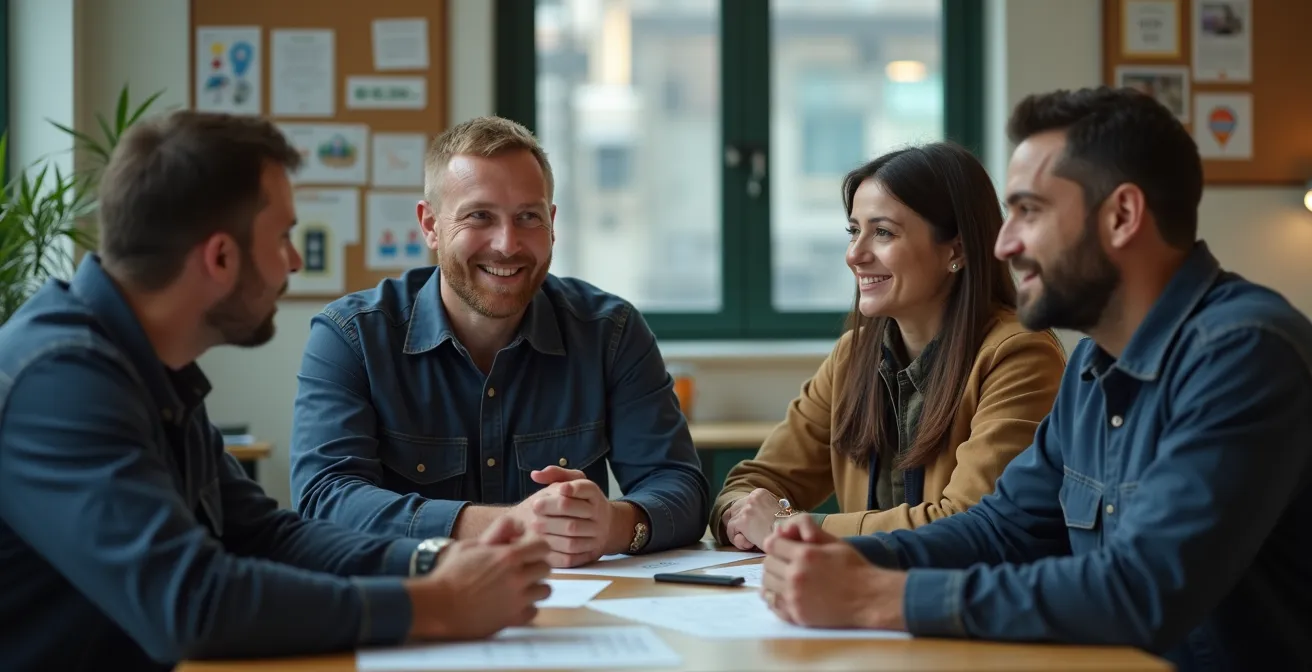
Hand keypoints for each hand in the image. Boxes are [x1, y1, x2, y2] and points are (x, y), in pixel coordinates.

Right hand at [405, 516, 551, 640]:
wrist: (438, 605)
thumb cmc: (450, 573)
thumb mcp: (471, 545)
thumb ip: (497, 535)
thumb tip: (518, 528)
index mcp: (509, 556)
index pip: (543, 546)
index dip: (536, 547)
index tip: (527, 551)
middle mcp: (517, 577)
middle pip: (545, 568)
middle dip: (534, 566)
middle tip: (520, 570)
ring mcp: (517, 599)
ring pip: (544, 591)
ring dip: (533, 587)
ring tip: (517, 588)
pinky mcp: (512, 619)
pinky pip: (534, 611)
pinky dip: (526, 608)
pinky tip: (511, 604)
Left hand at [510, 467, 613, 566]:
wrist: (606, 527)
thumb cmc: (581, 502)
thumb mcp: (574, 482)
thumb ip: (556, 474)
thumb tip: (535, 474)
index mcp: (594, 495)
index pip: (586, 489)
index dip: (571, 488)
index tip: (556, 489)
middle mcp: (598, 514)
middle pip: (575, 512)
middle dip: (552, 508)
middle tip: (534, 507)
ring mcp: (596, 535)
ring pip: (573, 534)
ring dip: (551, 529)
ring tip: (534, 525)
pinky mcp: (591, 552)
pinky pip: (573, 554)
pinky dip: (557, 549)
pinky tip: (543, 542)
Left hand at [722, 488, 783, 550]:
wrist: (788, 536)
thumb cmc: (784, 529)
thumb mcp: (774, 511)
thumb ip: (760, 511)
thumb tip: (748, 519)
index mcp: (760, 493)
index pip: (741, 504)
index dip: (741, 517)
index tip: (748, 528)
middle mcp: (752, 498)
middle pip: (732, 511)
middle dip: (736, 525)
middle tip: (745, 536)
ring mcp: (747, 509)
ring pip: (731, 523)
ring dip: (738, 535)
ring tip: (751, 541)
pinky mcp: (743, 520)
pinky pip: (731, 532)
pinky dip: (738, 541)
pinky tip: (750, 543)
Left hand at [759, 515, 906, 630]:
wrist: (869, 599)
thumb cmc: (854, 568)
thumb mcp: (834, 542)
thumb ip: (809, 533)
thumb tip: (783, 528)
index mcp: (804, 555)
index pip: (772, 544)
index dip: (777, 544)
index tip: (783, 548)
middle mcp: (795, 575)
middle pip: (767, 564)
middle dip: (776, 561)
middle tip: (787, 563)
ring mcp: (794, 597)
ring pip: (767, 584)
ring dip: (774, 579)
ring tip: (786, 579)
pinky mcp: (796, 615)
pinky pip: (773, 603)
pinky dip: (774, 597)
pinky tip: (785, 593)